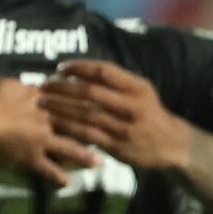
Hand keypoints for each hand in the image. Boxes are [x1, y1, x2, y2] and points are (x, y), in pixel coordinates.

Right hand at [0, 74, 91, 186]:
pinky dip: (58, 178)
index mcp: (39, 98)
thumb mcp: (2, 84)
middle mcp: (45, 119)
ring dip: (85, 156)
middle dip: (94, 128)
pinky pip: (49, 171)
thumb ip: (20, 85)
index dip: (82, 100)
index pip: (65, 97)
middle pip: (74, 122)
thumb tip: (31, 85)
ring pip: (69, 148)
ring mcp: (41, 141)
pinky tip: (68, 183)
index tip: (98, 102)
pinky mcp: (32, 159)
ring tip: (101, 162)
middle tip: (111, 133)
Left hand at [39, 59, 186, 172]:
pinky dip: (69, 128)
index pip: (103, 71)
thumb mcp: (141, 91)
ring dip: (60, 108)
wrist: (171, 144)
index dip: (79, 67)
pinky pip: (88, 135)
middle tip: (43, 86)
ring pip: (86, 114)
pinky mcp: (118, 146)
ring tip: (41, 103)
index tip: (61, 68)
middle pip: (90, 92)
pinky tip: (54, 123)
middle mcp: (132, 105)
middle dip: (62, 88)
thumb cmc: (149, 113)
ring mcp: (125, 127)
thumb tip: (81, 71)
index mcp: (137, 87)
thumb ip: (116, 82)